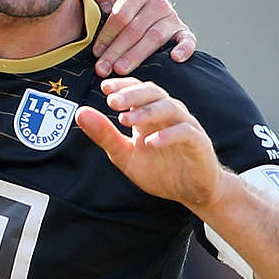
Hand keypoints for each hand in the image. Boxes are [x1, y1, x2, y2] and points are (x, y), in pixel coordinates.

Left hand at [75, 77, 225, 210]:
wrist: (191, 192)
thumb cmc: (160, 170)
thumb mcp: (125, 155)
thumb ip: (105, 135)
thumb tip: (80, 113)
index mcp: (150, 114)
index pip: (138, 89)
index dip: (123, 86)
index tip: (105, 88)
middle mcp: (169, 114)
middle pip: (153, 92)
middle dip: (132, 94)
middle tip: (112, 101)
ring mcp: (185, 127)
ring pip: (169, 108)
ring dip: (146, 112)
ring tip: (125, 119)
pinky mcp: (198, 143)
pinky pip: (186, 133)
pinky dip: (168, 135)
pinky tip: (151, 142)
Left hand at [87, 0, 195, 76]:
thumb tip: (107, 5)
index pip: (121, 16)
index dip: (107, 35)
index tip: (96, 52)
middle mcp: (157, 2)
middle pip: (135, 30)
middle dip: (117, 51)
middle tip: (103, 69)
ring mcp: (171, 17)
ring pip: (154, 38)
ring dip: (136, 56)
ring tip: (121, 69)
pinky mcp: (182, 31)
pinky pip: (187, 40)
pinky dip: (184, 48)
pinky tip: (175, 58)